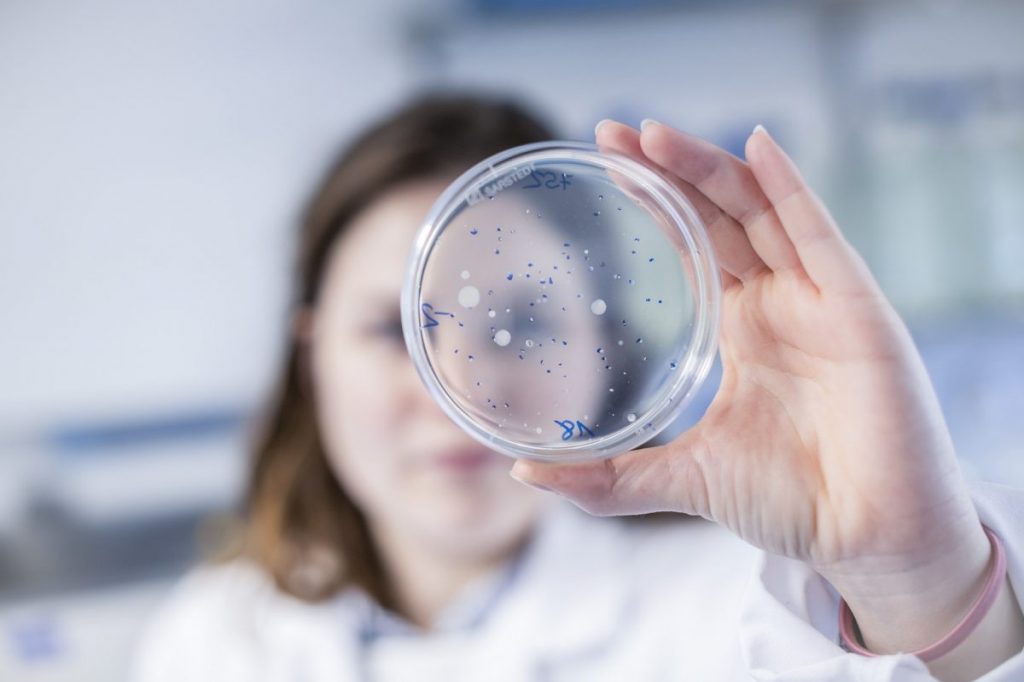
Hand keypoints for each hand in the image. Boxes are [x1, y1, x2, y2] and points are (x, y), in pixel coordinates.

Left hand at [511, 120, 1001, 659]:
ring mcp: (819, 301)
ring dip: (709, 169)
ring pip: (760, 212)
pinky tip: (756, 146)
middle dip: (668, 172)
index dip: (652, 207)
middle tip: (611, 135)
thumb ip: (608, 477)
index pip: (693, 248)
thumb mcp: (683, 478)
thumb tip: (526, 473)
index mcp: (743, 330)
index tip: (605, 169)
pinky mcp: (857, 308)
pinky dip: (790, 187)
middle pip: (719, 217)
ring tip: (653, 135)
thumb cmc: (793, 504)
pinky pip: (820, 235)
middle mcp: (779, 304)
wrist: (870, 541)